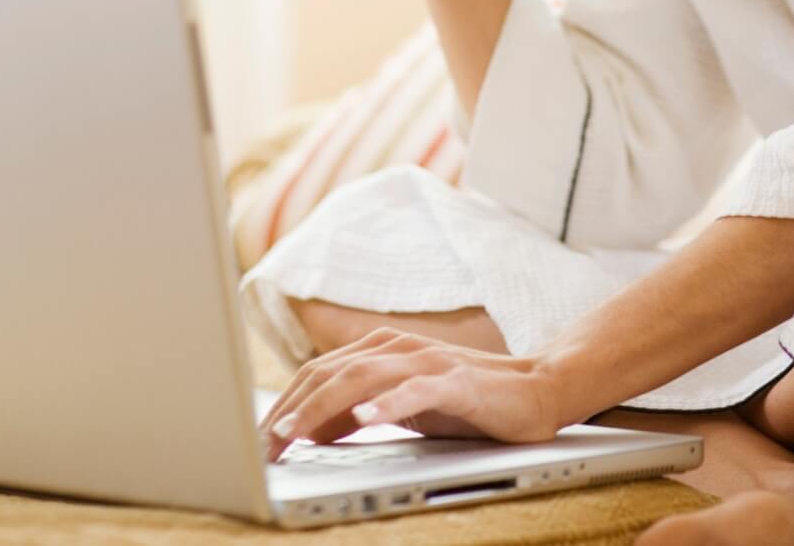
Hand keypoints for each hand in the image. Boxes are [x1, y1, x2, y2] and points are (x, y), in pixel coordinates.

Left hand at [260, 327, 566, 461]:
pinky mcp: (457, 382)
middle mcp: (399, 348)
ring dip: (321, 408)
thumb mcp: (403, 409)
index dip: (283, 405)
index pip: (318, 373)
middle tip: (263, 445)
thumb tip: (310, 431)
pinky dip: (386, 404)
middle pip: (330, 374)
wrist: (535, 391)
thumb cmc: (468, 402)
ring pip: (361, 379)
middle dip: (290, 411)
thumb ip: (360, 412)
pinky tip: (363, 419)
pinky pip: (415, 391)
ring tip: (293, 434)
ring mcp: (428, 362)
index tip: (257, 439)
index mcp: (382, 350)